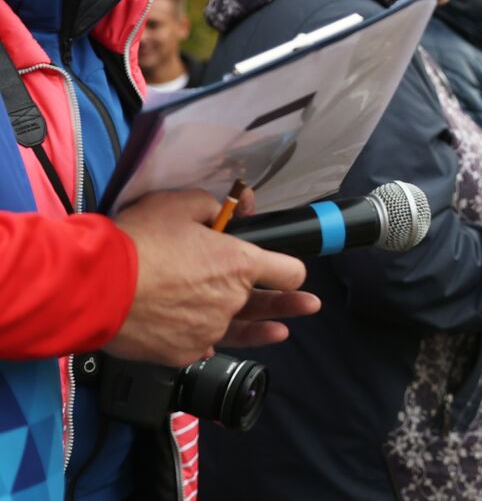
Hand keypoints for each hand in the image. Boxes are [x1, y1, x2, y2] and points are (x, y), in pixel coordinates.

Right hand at [107, 189, 318, 366]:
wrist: (96, 286)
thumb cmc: (138, 242)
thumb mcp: (179, 205)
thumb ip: (213, 207)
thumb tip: (232, 208)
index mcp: (240, 264)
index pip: (287, 270)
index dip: (289, 270)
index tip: (292, 274)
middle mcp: (230, 300)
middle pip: (267, 304)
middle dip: (289, 304)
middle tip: (309, 306)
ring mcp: (208, 330)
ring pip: (235, 328)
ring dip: (258, 330)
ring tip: (279, 332)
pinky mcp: (182, 352)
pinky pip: (201, 344)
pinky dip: (205, 338)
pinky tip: (211, 337)